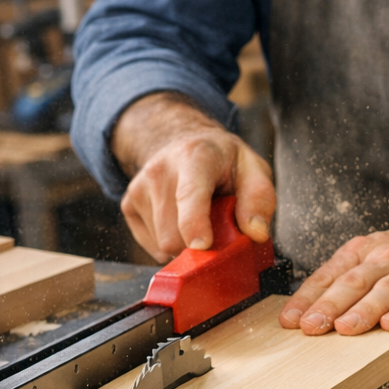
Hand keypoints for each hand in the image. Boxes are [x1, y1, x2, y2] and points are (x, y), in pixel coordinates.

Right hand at [112, 92, 274, 261]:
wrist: (183, 143)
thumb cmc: (224, 162)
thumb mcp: (253, 169)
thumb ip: (259, 199)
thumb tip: (256, 233)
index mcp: (195, 157)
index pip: (190, 194)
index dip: (194, 223)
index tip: (202, 245)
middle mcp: (160, 170)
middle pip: (174, 233)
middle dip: (201, 245)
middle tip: (219, 228)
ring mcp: (139, 188)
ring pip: (163, 244)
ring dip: (187, 244)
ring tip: (200, 218)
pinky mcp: (129, 204)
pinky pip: (153, 246)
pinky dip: (172, 243)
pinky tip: (181, 221)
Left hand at [280, 169, 388, 334]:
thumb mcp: (375, 256)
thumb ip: (344, 279)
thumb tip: (304, 312)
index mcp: (365, 250)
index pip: (330, 274)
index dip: (308, 298)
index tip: (290, 321)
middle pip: (355, 281)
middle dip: (330, 305)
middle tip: (313, 328)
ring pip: (387, 289)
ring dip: (365, 309)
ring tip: (347, 328)